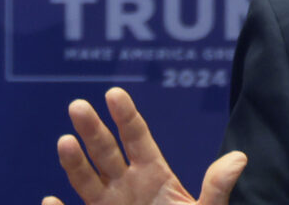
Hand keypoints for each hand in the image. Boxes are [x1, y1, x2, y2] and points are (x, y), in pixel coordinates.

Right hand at [44, 87, 245, 204]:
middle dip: (93, 129)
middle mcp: (127, 186)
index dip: (126, 116)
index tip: (113, 93)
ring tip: (65, 141)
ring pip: (87, 181)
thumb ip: (217, 188)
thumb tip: (239, 158)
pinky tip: (49, 200)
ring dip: (74, 163)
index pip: (137, 138)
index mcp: (154, 175)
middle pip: (107, 152)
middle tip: (78, 106)